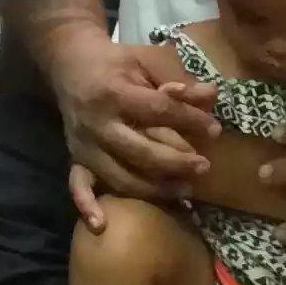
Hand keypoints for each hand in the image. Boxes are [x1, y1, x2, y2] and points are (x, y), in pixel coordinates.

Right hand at [57, 34, 217, 207]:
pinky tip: (101, 225)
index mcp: (115, 91)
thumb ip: (178, 77)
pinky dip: (87, 206)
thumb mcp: (148, 59)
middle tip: (204, 167)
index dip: (189, 120)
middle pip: (139, 150)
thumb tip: (212, 95)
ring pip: (118, 175)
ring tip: (184, 191)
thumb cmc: (117, 62)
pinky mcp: (75, 157)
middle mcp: (96, 122)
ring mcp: (84, 144)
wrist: (70, 63)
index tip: (215, 129)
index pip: (158, 110)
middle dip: (176, 162)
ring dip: (153, 188)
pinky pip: (77, 185)